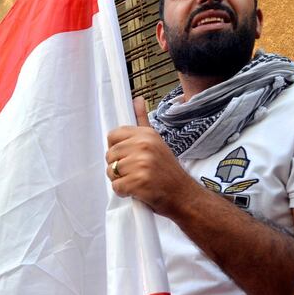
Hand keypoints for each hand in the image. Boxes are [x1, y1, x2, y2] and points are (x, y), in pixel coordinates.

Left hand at [105, 97, 198, 216]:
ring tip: (137, 181)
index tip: (128, 156)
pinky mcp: (139, 182)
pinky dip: (124, 192)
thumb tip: (136, 99)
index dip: (116, 148)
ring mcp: (141, 163)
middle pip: (109, 155)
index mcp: (146, 134)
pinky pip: (116, 187)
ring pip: (111, 171)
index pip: (112, 135)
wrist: (183, 195)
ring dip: (120, 180)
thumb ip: (143, 121)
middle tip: (136, 172)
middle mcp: (144, 146)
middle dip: (118, 167)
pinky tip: (138, 191)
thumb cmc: (166, 170)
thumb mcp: (156, 142)